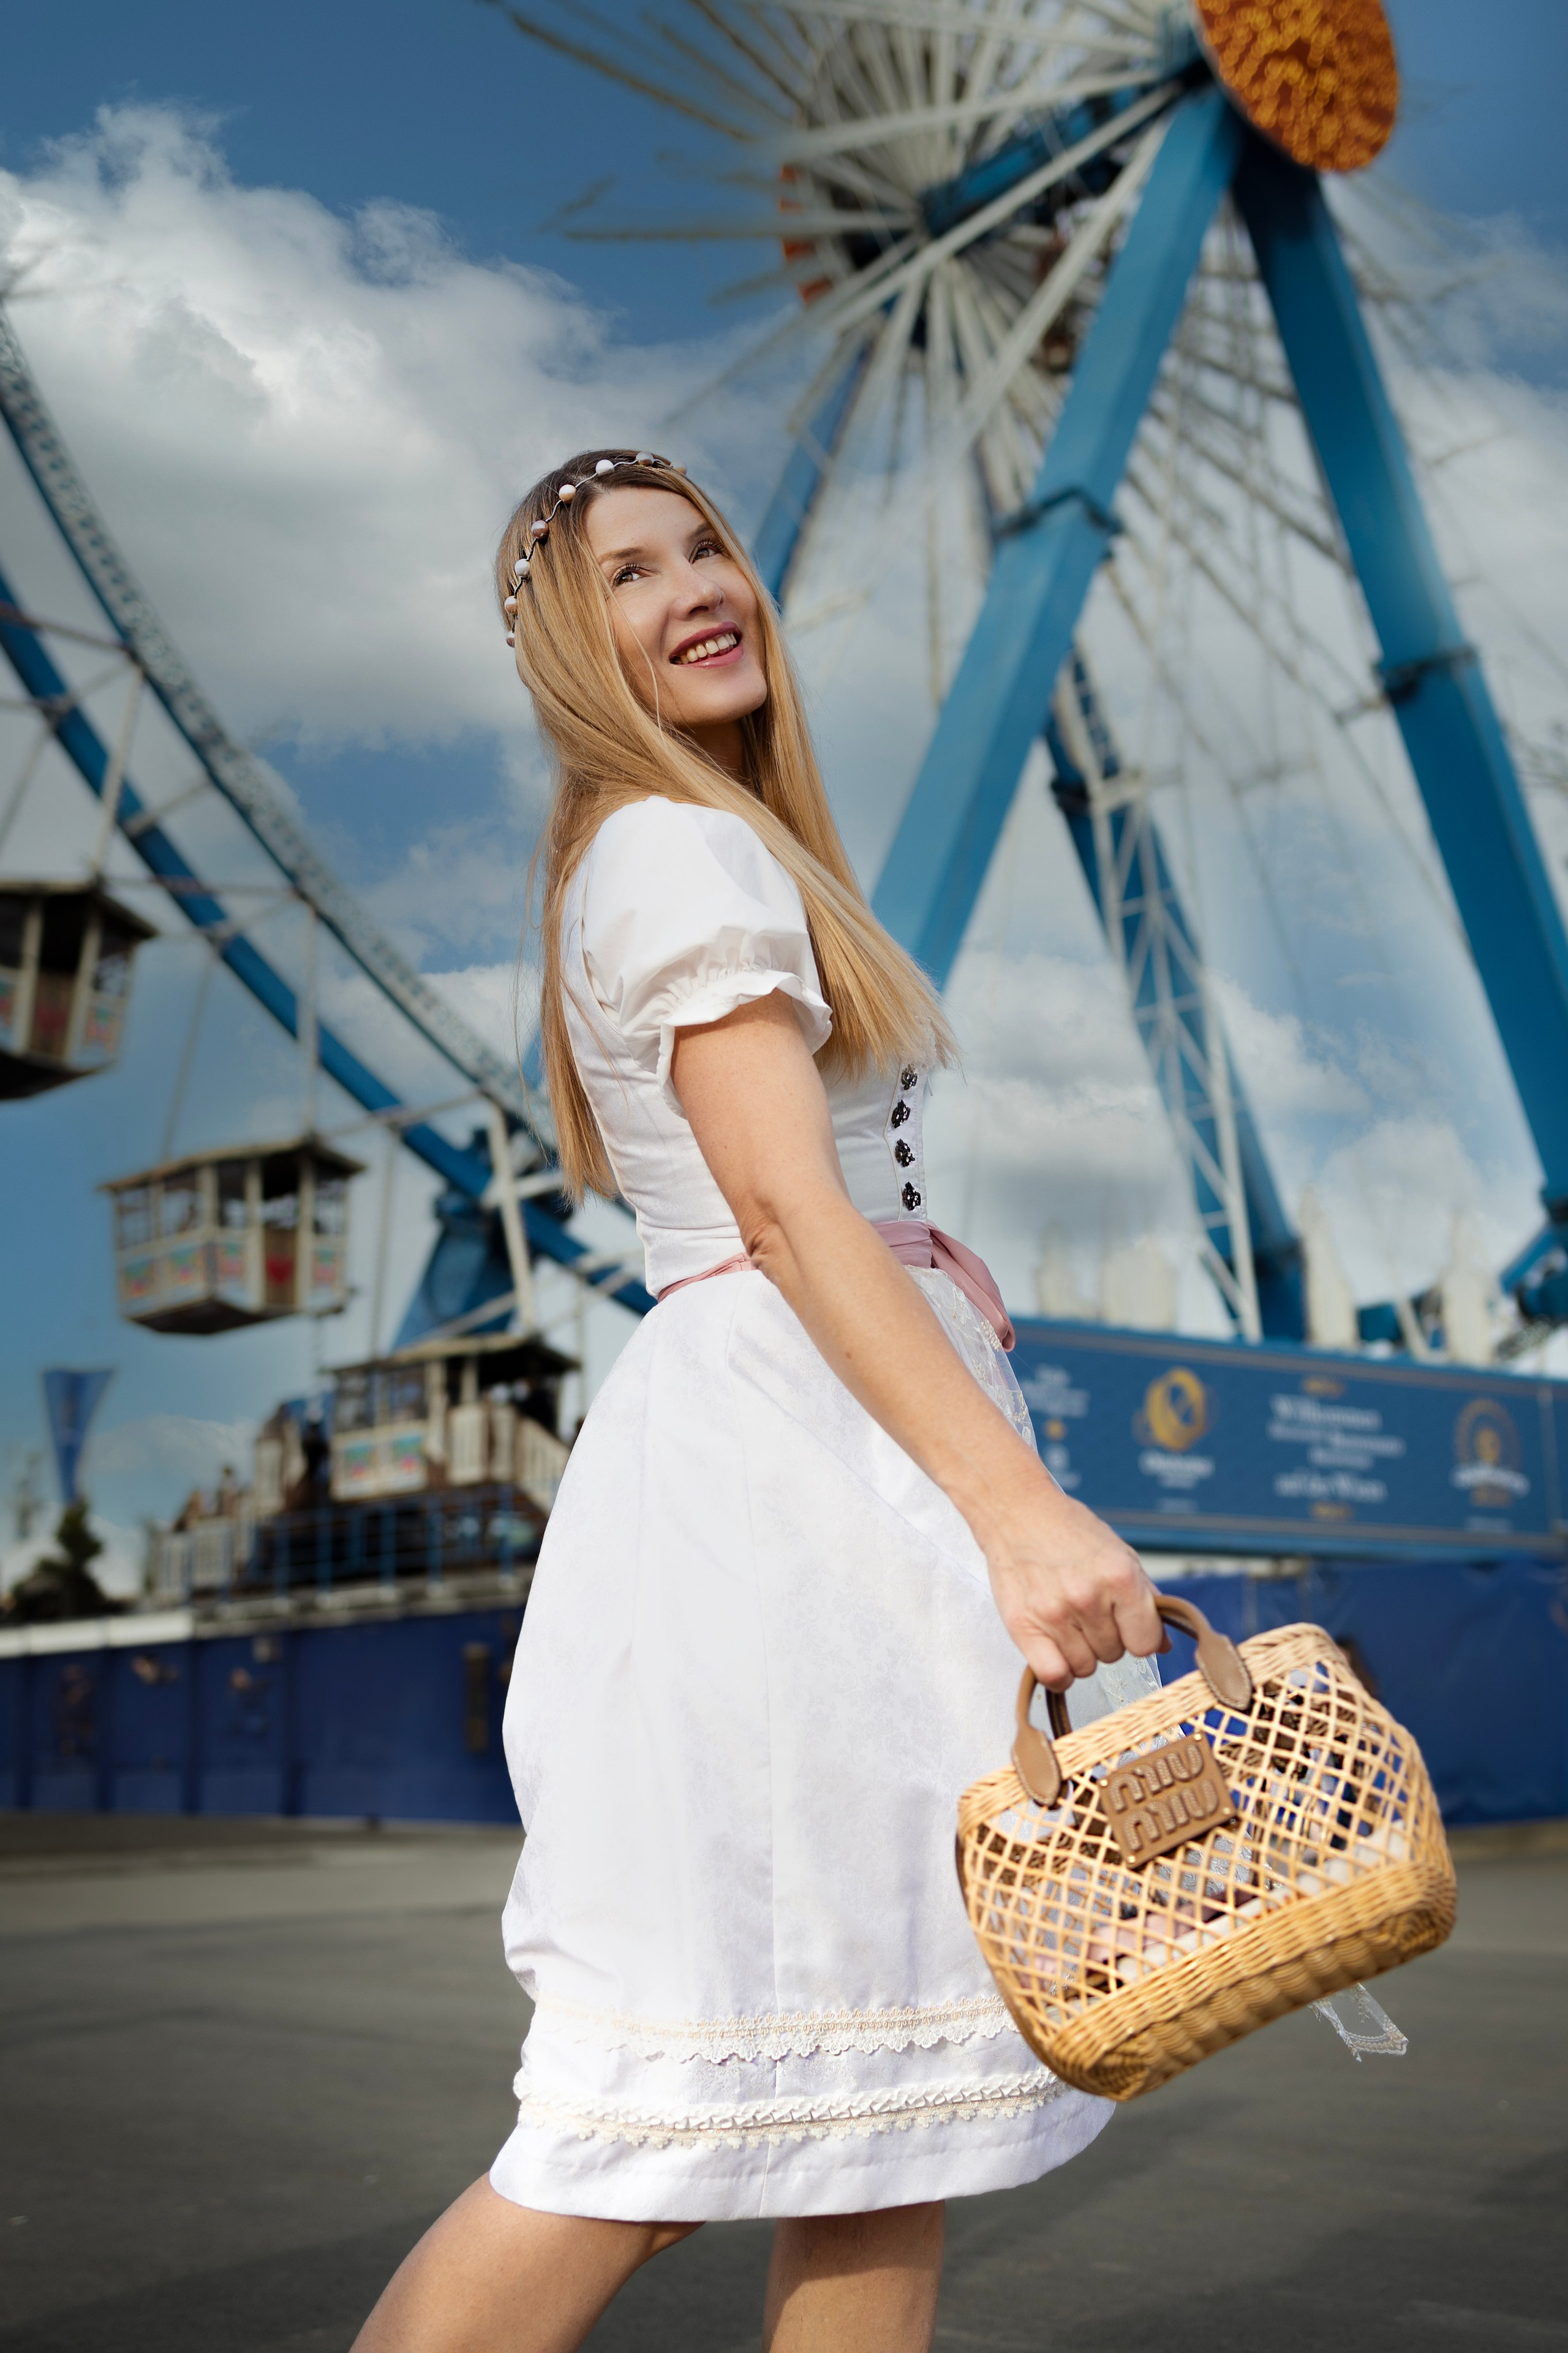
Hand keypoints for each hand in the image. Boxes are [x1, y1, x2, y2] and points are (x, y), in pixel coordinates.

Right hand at [980, 1475, 1164, 1690]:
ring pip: (1085, 1668)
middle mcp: (1088, 1596)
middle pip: (1114, 1656)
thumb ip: (1145, 1598)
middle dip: (1106, 1639)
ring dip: (1081, 1652)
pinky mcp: (1022, 1625)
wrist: (1016, 1511)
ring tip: (1068, 1621)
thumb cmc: (1067, 1530)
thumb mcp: (1118, 1553)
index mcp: (1120, 1576)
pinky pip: (1053, 1675)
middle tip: (1088, 1611)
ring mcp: (1053, 1613)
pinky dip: (1059, 1672)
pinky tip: (1057, 1652)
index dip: (1139, 1637)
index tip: (1127, 1626)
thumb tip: (1163, 1644)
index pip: (1146, 1643)